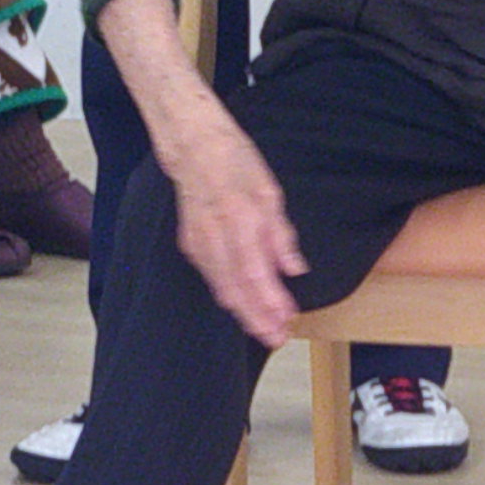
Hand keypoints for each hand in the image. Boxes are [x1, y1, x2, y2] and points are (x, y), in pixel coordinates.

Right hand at [161, 108, 302, 343]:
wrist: (193, 146)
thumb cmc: (235, 161)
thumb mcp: (269, 191)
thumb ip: (281, 234)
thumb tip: (294, 268)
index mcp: (240, 219)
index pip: (256, 273)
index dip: (271, 301)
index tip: (287, 320)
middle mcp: (216, 235)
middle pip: (237, 289)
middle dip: (258, 319)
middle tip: (277, 339)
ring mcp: (199, 242)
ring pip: (221, 288)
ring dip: (244, 312)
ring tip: (264, 329)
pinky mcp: (190, 244)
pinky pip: (211, 277)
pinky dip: (228, 294)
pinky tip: (243, 305)